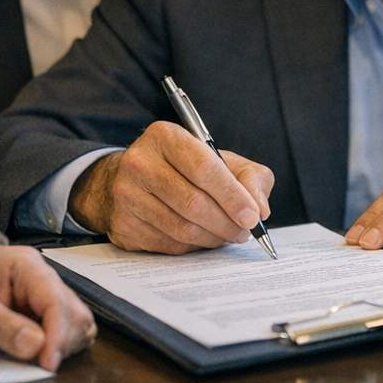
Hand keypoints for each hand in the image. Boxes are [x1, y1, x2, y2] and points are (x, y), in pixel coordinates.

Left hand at [0, 245, 95, 370]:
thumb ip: (0, 325)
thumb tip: (36, 347)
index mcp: (27, 266)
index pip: (56, 301)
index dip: (57, 335)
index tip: (47, 364)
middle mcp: (43, 277)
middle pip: (76, 312)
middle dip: (62, 341)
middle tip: (39, 365)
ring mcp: (45, 293)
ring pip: (77, 321)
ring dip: (64, 344)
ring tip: (38, 359)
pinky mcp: (41, 309)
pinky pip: (65, 328)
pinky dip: (58, 344)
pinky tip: (38, 353)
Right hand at [67, 121, 273, 254]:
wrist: (134, 180)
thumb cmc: (186, 168)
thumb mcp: (221, 159)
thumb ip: (250, 177)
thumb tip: (260, 209)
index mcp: (164, 136)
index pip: (203, 168)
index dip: (232, 195)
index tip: (252, 217)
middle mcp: (139, 163)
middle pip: (192, 202)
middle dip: (226, 222)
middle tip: (245, 232)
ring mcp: (126, 195)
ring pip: (181, 228)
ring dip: (213, 237)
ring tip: (229, 235)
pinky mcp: (122, 225)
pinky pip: (168, 244)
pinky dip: (193, 246)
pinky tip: (203, 237)